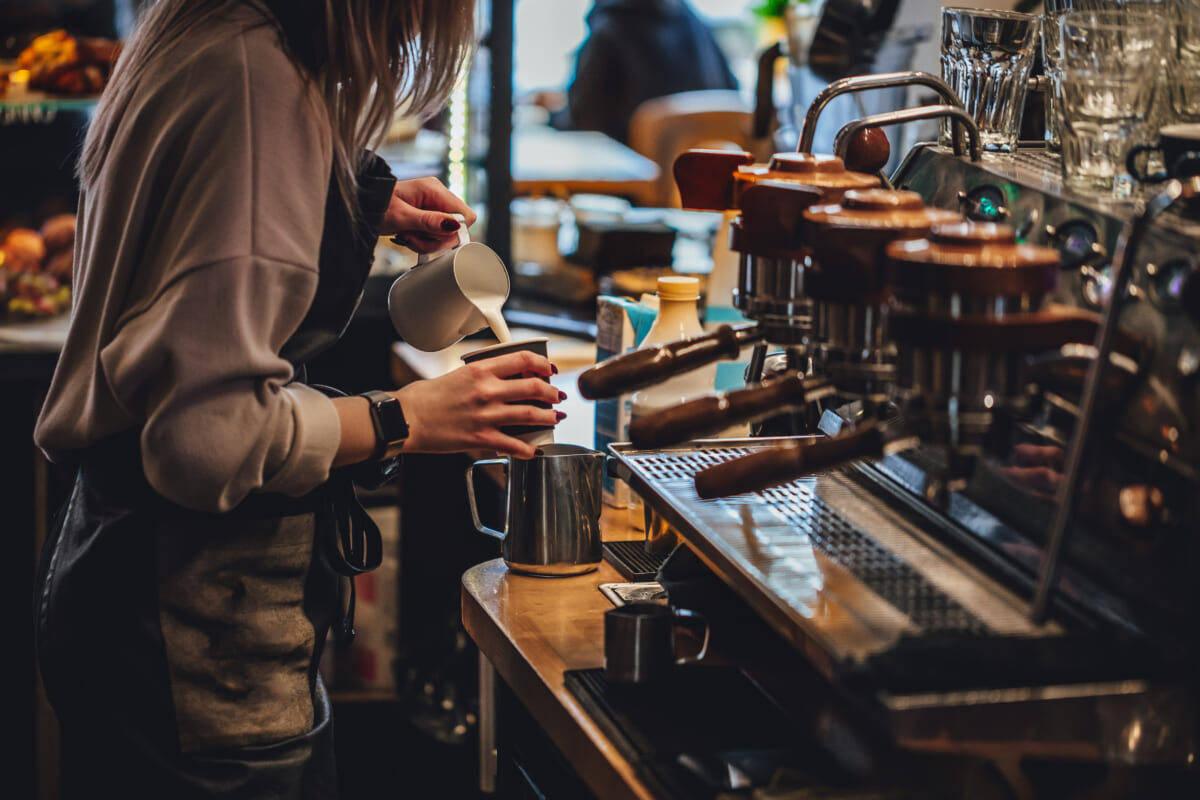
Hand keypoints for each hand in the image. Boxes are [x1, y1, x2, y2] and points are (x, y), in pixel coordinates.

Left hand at [382, 177, 477, 253]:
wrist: (362, 207)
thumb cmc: (376, 206)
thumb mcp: (402, 217)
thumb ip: (429, 222)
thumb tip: (455, 225)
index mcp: (434, 190)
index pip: (466, 215)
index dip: (453, 231)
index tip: (433, 236)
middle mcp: (437, 196)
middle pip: (456, 228)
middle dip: (435, 240)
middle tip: (413, 238)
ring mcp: (433, 206)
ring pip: (445, 235)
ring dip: (426, 242)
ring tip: (406, 236)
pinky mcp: (428, 216)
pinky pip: (434, 235)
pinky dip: (422, 241)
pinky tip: (408, 236)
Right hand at [395, 350, 565, 458]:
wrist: (406, 418)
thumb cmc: (425, 397)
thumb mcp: (457, 374)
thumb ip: (482, 375)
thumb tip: (504, 379)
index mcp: (480, 370)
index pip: (523, 359)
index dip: (543, 364)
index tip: (551, 370)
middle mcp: (487, 390)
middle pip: (534, 387)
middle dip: (552, 393)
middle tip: (558, 396)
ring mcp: (486, 415)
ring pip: (531, 415)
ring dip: (549, 418)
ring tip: (555, 419)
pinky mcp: (481, 438)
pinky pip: (514, 445)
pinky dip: (529, 449)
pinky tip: (536, 450)